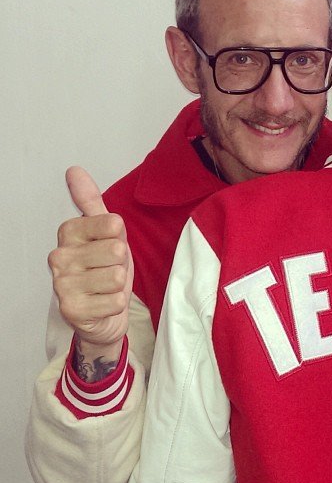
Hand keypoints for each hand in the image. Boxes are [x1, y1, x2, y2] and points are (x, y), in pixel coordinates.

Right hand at [48, 167, 132, 360]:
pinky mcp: (71, 310)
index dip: (120, 238)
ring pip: (116, 276)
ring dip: (118, 285)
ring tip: (106, 287)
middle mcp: (59, 256)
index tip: (108, 245)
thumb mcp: (106, 232)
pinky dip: (116, 304)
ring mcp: (62, 284)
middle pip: (116, 250)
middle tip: (108, 269)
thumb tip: (74, 170)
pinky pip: (115, 300)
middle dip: (120, 263)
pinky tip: (103, 304)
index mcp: (69, 232)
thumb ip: (91, 201)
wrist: (103, 312)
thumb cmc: (104, 268)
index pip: (113, 223)